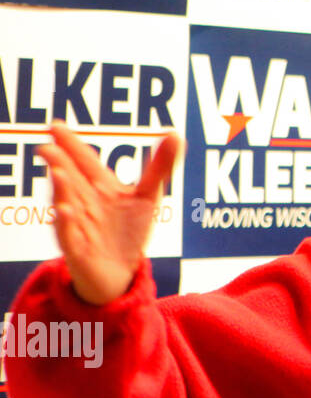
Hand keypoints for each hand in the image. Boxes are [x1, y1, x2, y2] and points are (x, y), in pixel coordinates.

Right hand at [38, 122, 182, 305]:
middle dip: (60, 163)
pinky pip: (69, 235)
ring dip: (63, 189)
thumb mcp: (149, 196)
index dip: (72, 145)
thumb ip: (160, 167)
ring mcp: (78, 224)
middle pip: (72, 179)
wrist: (120, 271)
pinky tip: (66, 210)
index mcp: (100, 187)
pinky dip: (66, 223)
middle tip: (48, 148)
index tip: (56, 126)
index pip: (85, 162)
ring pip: (68, 204)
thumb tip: (175, 134)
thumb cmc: (129, 229)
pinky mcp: (78, 249)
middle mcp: (85, 202)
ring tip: (59, 172)